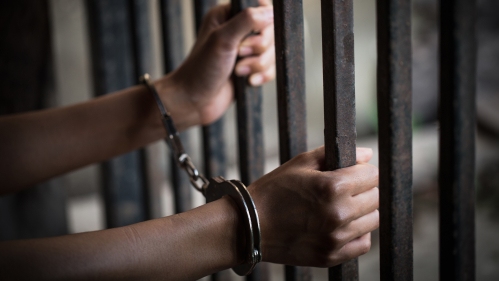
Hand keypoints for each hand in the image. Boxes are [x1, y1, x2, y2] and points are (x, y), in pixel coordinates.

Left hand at [156, 1, 274, 129]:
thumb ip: (247, 20)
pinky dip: (262, 75)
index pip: (260, 6)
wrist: (194, 101)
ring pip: (272, 51)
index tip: (252, 33)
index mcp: (227, 15)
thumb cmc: (201, 69)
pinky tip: (248, 81)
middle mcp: (237, 30)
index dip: (263, 21)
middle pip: (270, 31)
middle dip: (259, 47)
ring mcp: (245, 51)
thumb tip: (270, 12)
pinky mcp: (251, 69)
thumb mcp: (222, 39)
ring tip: (238, 71)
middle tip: (239, 53)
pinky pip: (271, 68)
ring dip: (258, 64)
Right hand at [248, 147, 378, 266]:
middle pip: (375, 197)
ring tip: (341, 207)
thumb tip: (365, 154)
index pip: (372, 175)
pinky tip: (341, 225)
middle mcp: (338, 213)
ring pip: (372, 220)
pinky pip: (363, 244)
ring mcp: (335, 238)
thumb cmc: (273, 192)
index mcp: (332, 187)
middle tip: (346, 189)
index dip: (363, 170)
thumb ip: (333, 154)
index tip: (354, 172)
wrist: (250, 226)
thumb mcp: (300, 163)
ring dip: (362, 211)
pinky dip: (357, 233)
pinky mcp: (331, 255)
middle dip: (364, 189)